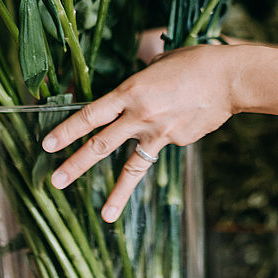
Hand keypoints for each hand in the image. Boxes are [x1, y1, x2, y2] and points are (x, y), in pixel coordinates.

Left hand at [41, 45, 237, 222]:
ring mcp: (160, 134)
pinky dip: (168, 133)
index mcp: (130, 92)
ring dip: (117, 194)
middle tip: (55, 181)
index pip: (90, 115)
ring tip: (105, 215)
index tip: (48, 145)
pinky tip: (185, 116)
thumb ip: (138, 84)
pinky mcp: (179, 143)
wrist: (230, 78)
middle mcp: (140, 117)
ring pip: (133, 168)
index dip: (67, 131)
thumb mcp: (156, 65)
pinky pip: (165, 143)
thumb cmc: (193, 61)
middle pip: (101, 145)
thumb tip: (130, 99)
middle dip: (75, 165)